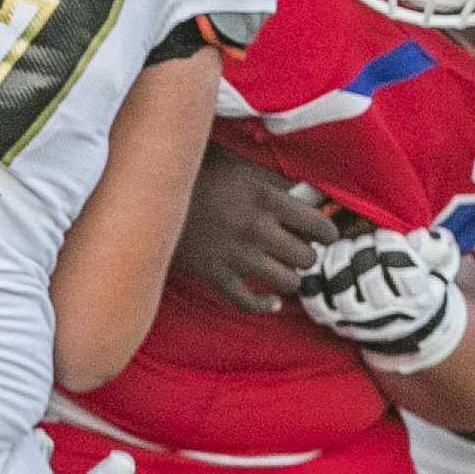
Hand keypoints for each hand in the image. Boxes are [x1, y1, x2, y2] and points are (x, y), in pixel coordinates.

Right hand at [172, 151, 340, 311]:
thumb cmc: (196, 177)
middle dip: (305, 254)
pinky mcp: (215, 275)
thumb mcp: (240, 168)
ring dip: (289, 277)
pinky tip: (272, 301)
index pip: (320, 226)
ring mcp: (236, 256)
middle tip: (296, 249)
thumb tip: (311, 193)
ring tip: (283, 269)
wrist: (147, 199)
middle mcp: (256, 230)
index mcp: (266, 199)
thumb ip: (275, 182)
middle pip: (307, 257)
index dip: (327, 232)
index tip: (322, 234)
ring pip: (287, 281)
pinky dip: (265, 305)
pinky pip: (250, 301)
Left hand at [295, 216, 468, 370]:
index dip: (390, 244)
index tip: (386, 238)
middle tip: (364, 243)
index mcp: (419, 298)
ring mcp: (356, 318)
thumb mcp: (441, 265)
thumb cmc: (422, 283)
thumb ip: (438, 247)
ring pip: (338, 283)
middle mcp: (386, 313)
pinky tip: (320, 261)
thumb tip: (416, 238)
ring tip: (344, 249)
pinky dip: (312, 276)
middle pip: (367, 272)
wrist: (403, 322)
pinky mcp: (331, 319)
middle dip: (364, 247)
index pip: (400, 267)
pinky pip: (313, 297)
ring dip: (338, 257)